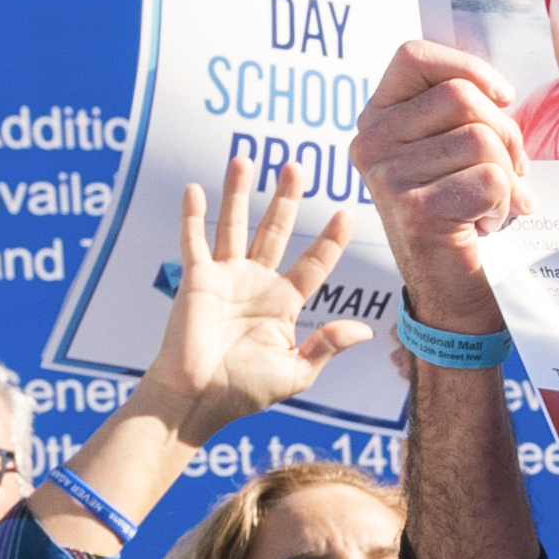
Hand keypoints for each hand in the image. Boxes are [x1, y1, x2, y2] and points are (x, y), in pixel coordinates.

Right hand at [134, 170, 371, 443]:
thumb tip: (365, 330)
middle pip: (275, 230)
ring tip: (245, 159)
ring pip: (235, 224)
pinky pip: (194, 240)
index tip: (347, 213)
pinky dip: (192, 215)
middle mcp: (256, 283)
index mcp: (283, 303)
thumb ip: (327, 345)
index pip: (314, 263)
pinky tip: (195, 188)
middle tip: (296, 166)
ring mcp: (224, 277)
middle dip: (286, 199)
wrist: (199, 399)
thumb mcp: (297, 371)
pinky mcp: (195, 279)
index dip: (331, 240)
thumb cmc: (245, 391)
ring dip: (240, 192)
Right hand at [353, 39, 530, 329]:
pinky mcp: (413, 208)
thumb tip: (496, 90)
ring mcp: (386, 175)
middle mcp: (370, 141)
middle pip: (462, 97)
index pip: (414, 56)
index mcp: (378, 118)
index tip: (500, 96)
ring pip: (482, 139)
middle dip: (505, 133)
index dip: (466, 66)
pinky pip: (490, 178)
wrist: (455, 294)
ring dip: (507, 175)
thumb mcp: (456, 152)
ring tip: (490, 203)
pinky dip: (504, 203)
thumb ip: (464, 113)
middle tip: (508, 173)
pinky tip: (484, 224)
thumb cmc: (464, 214)